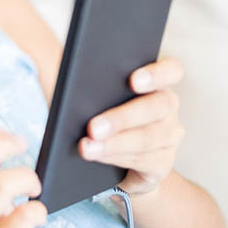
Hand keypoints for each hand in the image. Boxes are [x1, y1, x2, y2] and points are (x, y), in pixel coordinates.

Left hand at [78, 56, 185, 196]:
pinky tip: (98, 156)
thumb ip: (79, 75)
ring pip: (148, 138)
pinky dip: (116, 158)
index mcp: (155, 81)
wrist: (106, 163)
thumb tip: (57, 64)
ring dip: (115, 143)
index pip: (171, 70)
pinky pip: (144, 160)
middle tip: (93, 127)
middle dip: (122, 118)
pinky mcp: (162, 162)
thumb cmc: (97, 114)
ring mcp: (169, 135)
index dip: (157, 74)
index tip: (133, 81)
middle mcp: (167, 105)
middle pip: (157, 107)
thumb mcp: (89, 93)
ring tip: (87, 147)